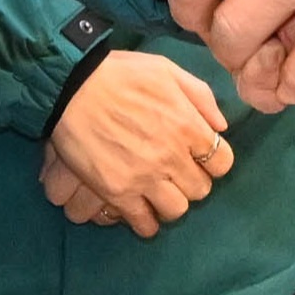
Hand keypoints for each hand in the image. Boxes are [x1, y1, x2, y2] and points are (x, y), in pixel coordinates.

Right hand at [39, 52, 232, 236]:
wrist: (71, 87)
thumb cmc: (119, 74)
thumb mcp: (167, 70)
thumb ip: (201, 96)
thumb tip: (221, 127)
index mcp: (187, 125)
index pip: (223, 162)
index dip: (213, 162)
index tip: (199, 157)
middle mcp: (172, 156)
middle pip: (201, 189)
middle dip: (191, 181)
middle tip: (175, 173)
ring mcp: (146, 178)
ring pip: (176, 210)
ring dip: (170, 202)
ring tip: (157, 192)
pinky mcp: (118, 193)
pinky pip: (144, 223)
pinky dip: (146, 222)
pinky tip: (140, 210)